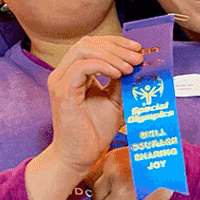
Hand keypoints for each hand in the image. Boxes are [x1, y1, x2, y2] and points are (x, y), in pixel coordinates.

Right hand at [47, 35, 142, 180]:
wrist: (79, 156)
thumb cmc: (95, 131)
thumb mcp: (115, 100)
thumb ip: (122, 81)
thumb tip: (138, 63)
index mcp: (74, 73)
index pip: (92, 44)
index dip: (116, 43)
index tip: (138, 49)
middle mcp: (64, 73)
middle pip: (88, 42)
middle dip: (117, 46)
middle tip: (138, 57)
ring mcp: (61, 81)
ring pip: (84, 50)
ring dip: (112, 55)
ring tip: (130, 67)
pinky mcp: (63, 92)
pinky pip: (82, 67)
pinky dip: (103, 66)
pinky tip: (119, 74)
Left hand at [84, 147, 172, 199]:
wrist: (182, 175)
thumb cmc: (158, 166)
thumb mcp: (132, 154)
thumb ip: (113, 165)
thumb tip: (90, 181)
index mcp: (113, 160)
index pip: (91, 181)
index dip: (103, 187)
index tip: (110, 190)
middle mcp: (115, 176)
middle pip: (97, 198)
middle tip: (124, 197)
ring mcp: (123, 195)